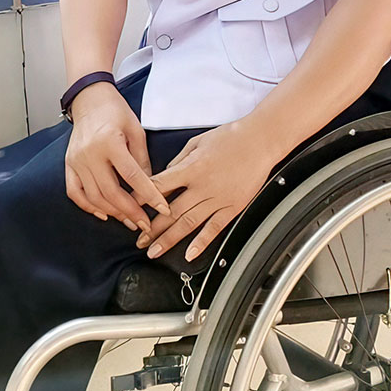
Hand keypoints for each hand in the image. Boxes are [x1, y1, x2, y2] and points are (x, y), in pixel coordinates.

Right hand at [65, 85, 170, 229]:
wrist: (89, 100)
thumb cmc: (116, 112)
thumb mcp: (136, 130)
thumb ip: (142, 159)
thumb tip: (151, 187)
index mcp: (109, 142)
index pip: (133, 176)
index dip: (149, 196)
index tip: (163, 209)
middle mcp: (89, 154)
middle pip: (111, 192)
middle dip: (131, 212)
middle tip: (145, 224)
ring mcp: (76, 161)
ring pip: (93, 197)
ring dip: (113, 213)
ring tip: (129, 221)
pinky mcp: (68, 164)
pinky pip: (75, 193)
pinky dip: (88, 207)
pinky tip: (104, 214)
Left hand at [134, 121, 275, 263]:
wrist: (260, 141)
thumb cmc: (231, 137)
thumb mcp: (197, 142)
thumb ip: (179, 161)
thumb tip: (165, 176)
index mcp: (191, 168)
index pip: (159, 186)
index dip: (142, 199)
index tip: (130, 209)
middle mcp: (202, 186)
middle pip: (171, 212)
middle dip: (152, 228)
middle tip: (139, 240)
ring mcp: (218, 198)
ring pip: (189, 224)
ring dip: (169, 239)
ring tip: (155, 251)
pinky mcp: (232, 206)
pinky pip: (214, 228)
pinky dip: (201, 243)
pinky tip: (189, 254)